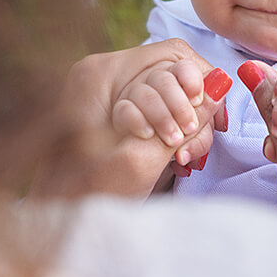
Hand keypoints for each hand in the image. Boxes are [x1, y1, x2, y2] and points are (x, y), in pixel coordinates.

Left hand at [38, 39, 230, 197]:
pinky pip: (160, 111)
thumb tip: (220, 85)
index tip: (209, 117)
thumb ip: (183, 124)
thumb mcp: (139, 161)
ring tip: (184, 160)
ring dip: (186, 126)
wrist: (56, 223)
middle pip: (173, 73)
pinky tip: (177, 160)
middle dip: (192, 110)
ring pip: (171, 95)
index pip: (171, 54)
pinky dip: (174, 134)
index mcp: (99, 73)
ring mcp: (107, 94)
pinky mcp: (115, 114)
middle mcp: (101, 75)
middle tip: (190, 146)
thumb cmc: (85, 198)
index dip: (198, 83)